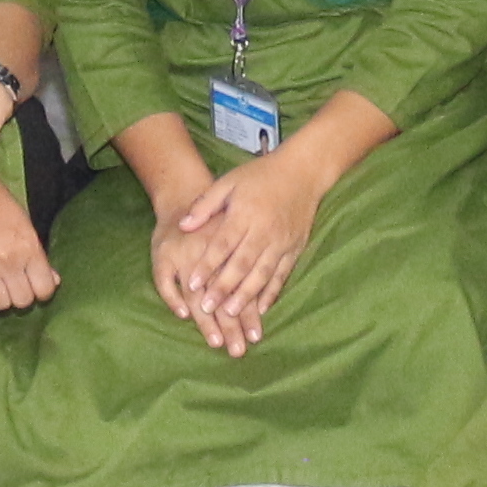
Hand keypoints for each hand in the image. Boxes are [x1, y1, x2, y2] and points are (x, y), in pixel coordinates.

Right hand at [0, 178, 59, 310]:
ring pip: (0, 305)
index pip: (44, 290)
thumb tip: (53, 280)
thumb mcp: (24, 223)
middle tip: (13, 283)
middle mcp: (10, 262)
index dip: (41, 290)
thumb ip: (38, 255)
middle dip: (20, 294)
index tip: (33, 284)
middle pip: (22, 301)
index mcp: (30, 248)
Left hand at [155, 150, 319, 354]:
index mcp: (245, 213)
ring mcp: (282, 241)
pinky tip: (261, 308)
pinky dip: (272, 292)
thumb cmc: (260, 176)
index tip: (191, 284)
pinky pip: (283, 274)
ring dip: (246, 295)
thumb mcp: (229, 182)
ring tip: (230, 313)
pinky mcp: (295, 248)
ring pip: (262, 273)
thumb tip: (183, 226)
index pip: (223, 244)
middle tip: (206, 308)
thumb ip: (205, 204)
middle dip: (223, 287)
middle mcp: (264, 230)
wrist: (303, 172)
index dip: (207, 265)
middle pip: (241, 263)